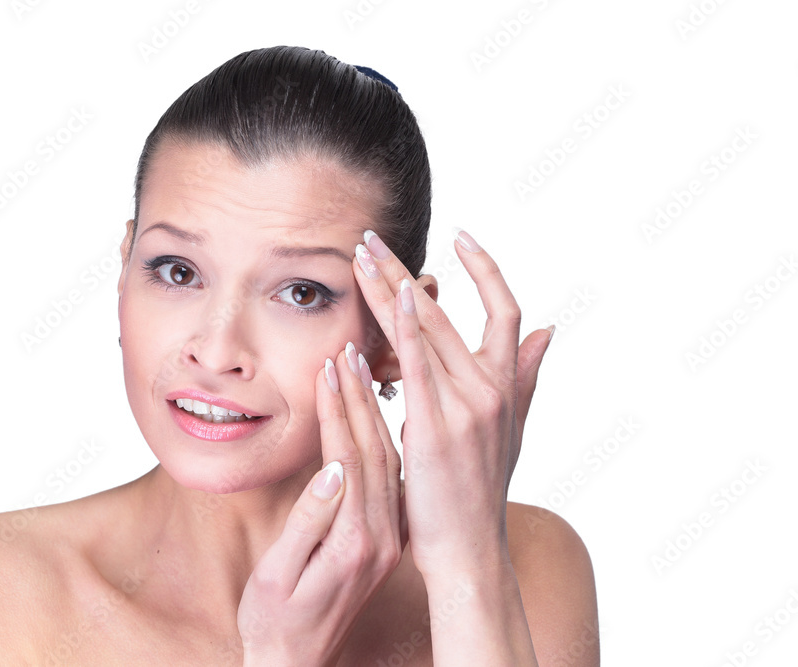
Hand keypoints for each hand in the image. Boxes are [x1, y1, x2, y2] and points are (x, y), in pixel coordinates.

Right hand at [237, 342, 404, 665]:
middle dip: (361, 398)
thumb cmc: (275, 623)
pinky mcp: (383, 540)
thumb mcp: (279, 576)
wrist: (296, 665)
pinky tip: (371, 415)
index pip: (352, 457)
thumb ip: (309, 522)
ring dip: (373, 413)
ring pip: (387, 461)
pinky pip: (389, 479)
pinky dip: (380, 439)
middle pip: (377, 451)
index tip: (330, 367)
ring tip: (358, 370)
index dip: (340, 409)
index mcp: (356, 542)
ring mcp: (387, 538)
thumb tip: (332, 470)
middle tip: (347, 351)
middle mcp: (382, 537)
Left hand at [353, 228, 551, 579]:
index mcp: (506, 386)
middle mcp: (491, 389)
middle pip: (448, 311)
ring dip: (391, 288)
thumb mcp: (511, 429)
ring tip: (361, 257)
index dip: (487, 269)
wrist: (470, 551)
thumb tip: (549, 329)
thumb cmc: (480, 493)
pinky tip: (391, 296)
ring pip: (429, 329)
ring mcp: (467, 407)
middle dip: (406, 270)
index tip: (462, 236)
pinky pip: (420, 365)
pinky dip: (407, 327)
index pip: (506, 310)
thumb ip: (526, 376)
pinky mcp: (437, 428)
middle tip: (373, 240)